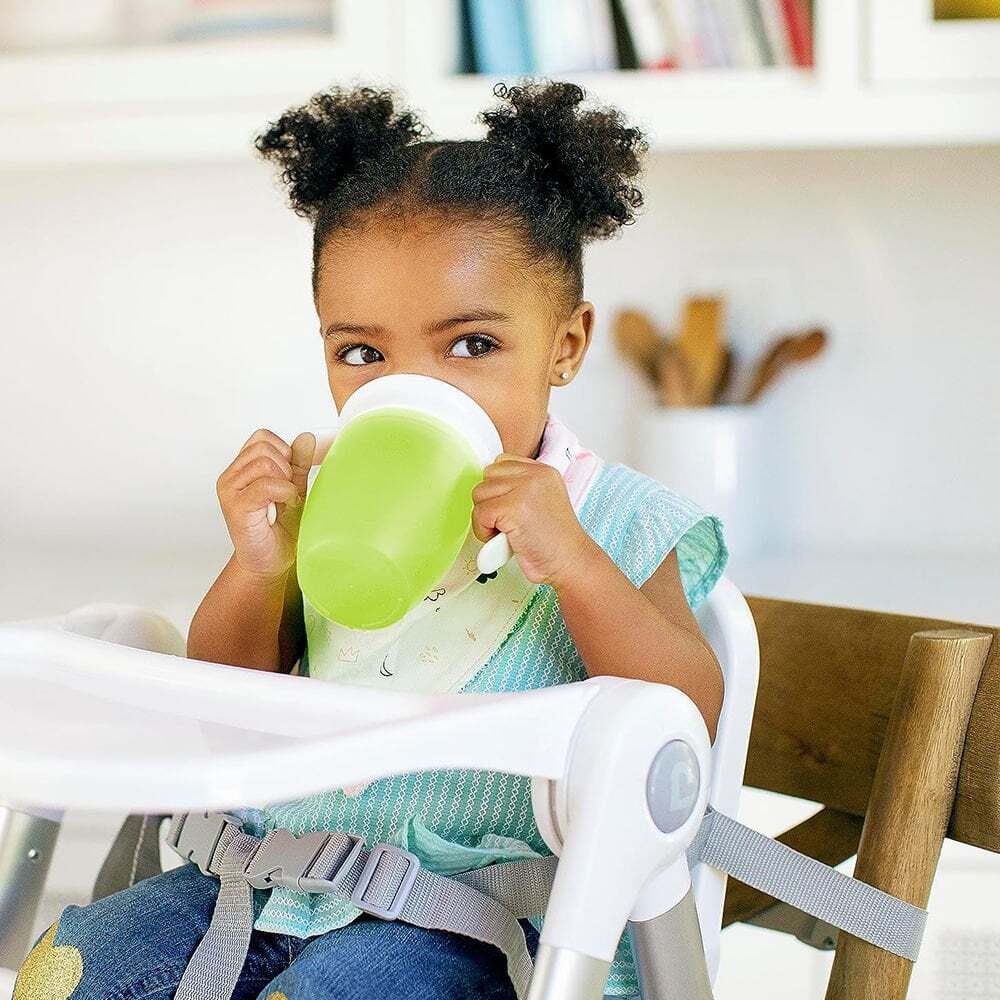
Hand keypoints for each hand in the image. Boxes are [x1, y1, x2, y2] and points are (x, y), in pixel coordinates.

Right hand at [216, 428, 315, 581]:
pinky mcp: (235, 506)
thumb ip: (298, 464)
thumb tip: (305, 438)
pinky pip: (265, 484)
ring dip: (285, 481)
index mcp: (242, 469)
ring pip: (264, 462)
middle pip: (263, 446)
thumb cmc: (279, 531)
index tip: (288, 478)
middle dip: (285, 466)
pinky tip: (285, 505)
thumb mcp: (294, 490)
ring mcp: (230, 490)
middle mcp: (231, 476)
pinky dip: (284, 492)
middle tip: (287, 492)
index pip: (262, 437)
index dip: (283, 452)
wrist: (270, 563)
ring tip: (284, 501)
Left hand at [471, 454, 596, 586]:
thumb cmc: (554, 541)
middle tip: (507, 523)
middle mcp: (535, 475)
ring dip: (485, 518)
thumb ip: (520, 488)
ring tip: (506, 531)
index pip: (501, 463)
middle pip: (487, 477)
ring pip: (479, 494)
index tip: (508, 509)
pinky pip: (480, 513)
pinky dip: (484, 531)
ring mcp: (524, 489)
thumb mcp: (543, 500)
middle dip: (490, 502)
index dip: (498, 488)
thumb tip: (490, 486)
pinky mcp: (513, 507)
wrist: (570, 562)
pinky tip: (503, 539)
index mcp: (543, 471)